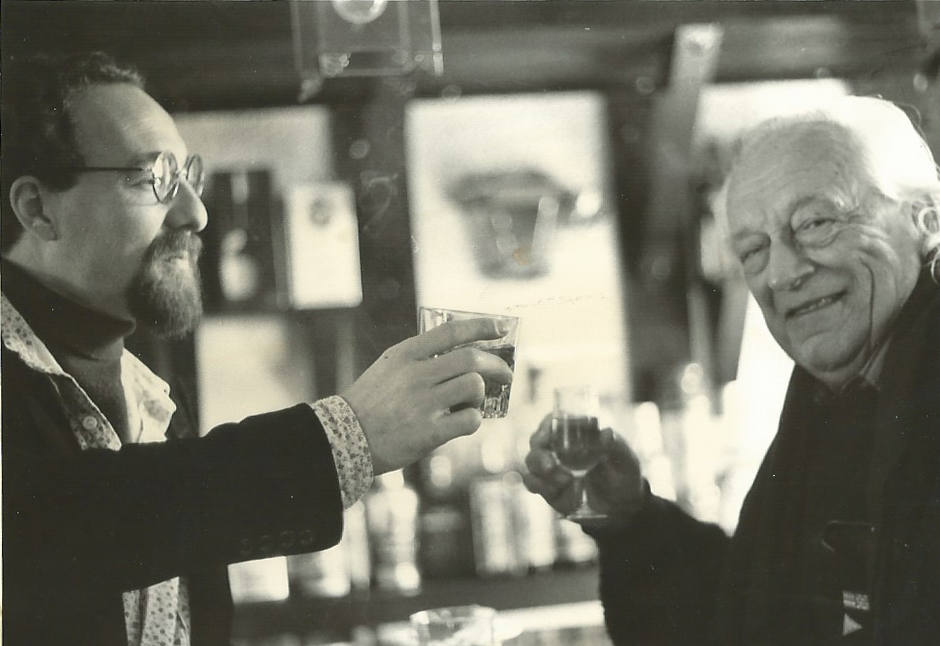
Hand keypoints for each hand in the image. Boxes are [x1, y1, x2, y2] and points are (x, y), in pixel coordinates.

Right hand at [342, 318, 513, 474]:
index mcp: (405, 354)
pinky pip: (470, 420)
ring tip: (472, 402)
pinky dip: (474, 420)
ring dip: (481, 394)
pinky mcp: (428, 433)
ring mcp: (423, 404)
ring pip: (474, 387)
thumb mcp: (388, 367)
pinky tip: (464, 421)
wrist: (344, 438)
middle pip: (471, 359)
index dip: (481, 326)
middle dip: (497, 365)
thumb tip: (462, 351)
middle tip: (506, 374)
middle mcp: (415, 375)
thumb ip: (419, 357)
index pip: (451, 332)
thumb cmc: (370, 402)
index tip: (500, 328)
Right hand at [522, 414, 645, 521]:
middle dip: (540, 451)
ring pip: (531, 460)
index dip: (548, 424)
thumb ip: (616, 446)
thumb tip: (605, 433)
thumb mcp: (626, 459)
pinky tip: (556, 489)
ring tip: (564, 480)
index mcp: (576, 434)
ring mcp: (551, 468)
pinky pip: (531, 481)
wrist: (621, 507)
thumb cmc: (623, 474)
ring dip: (541, 469)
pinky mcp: (547, 487)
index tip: (549, 433)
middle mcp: (559, 448)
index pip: (555, 421)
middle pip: (537, 440)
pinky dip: (538, 484)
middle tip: (551, 465)